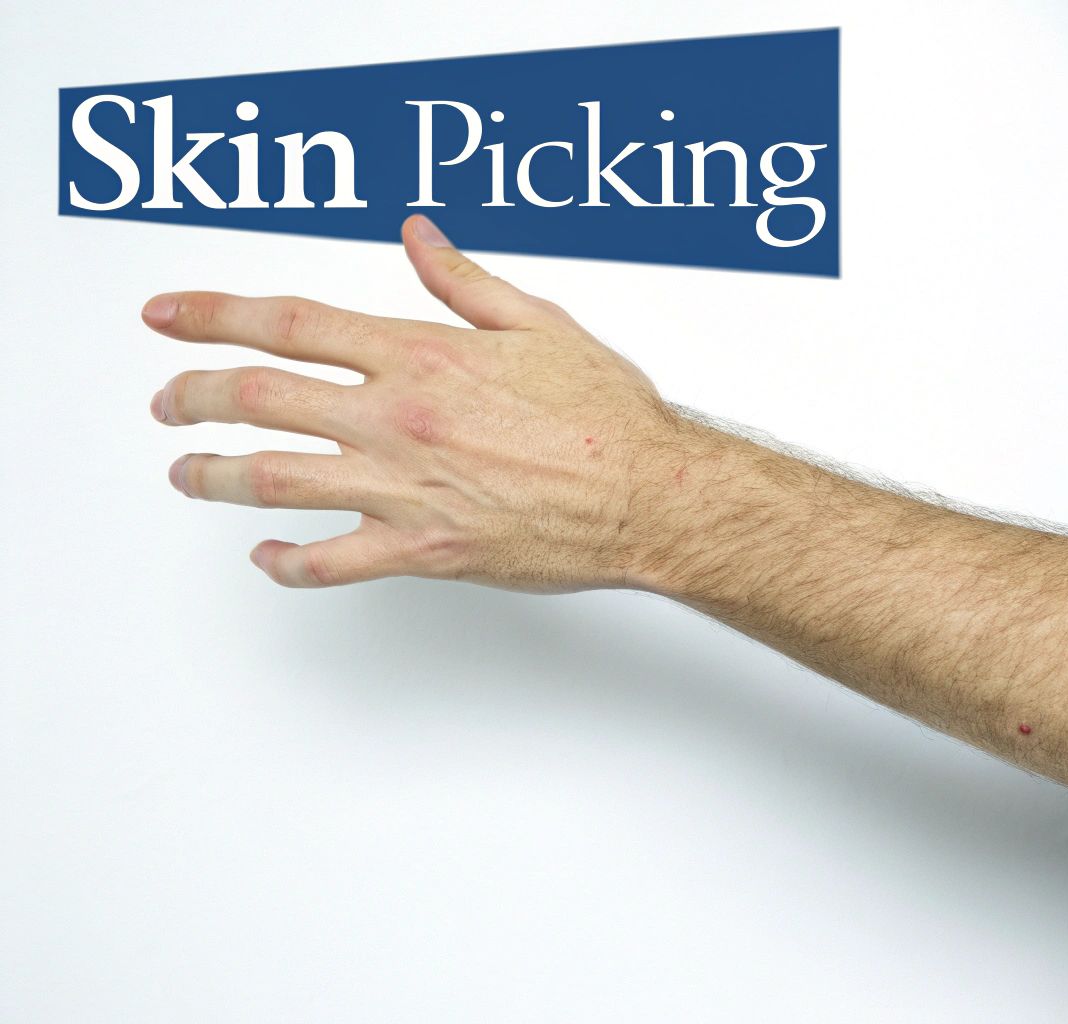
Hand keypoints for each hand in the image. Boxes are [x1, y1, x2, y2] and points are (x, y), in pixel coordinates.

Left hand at [146, 215, 684, 592]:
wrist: (651, 494)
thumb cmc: (608, 416)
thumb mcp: (539, 322)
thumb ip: (464, 280)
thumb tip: (418, 235)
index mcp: (422, 356)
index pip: (289, 325)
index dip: (213, 315)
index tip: (170, 317)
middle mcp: (398, 419)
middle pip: (258, 398)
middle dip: (194, 394)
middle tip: (170, 400)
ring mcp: (403, 487)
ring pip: (272, 478)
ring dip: (211, 473)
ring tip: (185, 471)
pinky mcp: (423, 548)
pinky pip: (330, 561)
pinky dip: (286, 564)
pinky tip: (267, 558)